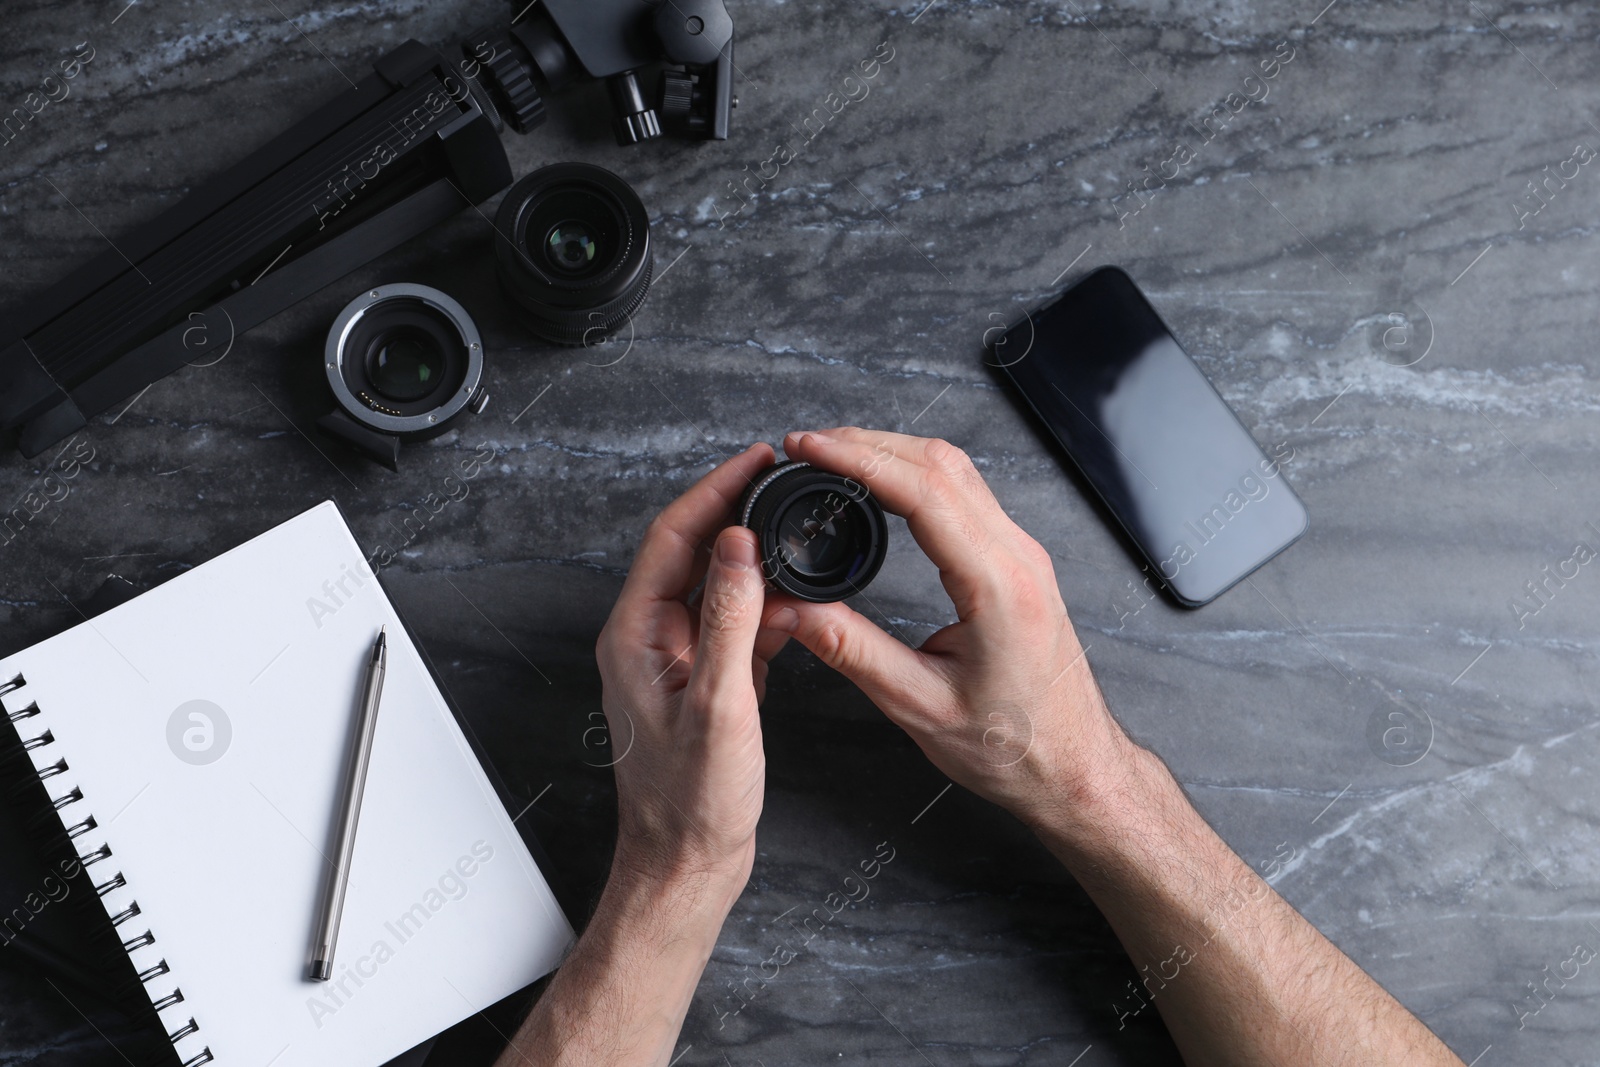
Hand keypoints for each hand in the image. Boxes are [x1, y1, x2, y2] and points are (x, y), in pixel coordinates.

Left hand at [594, 442, 789, 894]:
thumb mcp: (717, 705)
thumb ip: (730, 621)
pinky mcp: (708, 682)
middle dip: (736, 510)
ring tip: (797, 527)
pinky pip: (736, 625)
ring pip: (717, 586)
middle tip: (782, 477)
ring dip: (755, 557)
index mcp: (636, 635)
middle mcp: (651, 639)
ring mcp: (679, 660)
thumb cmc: (689, 802)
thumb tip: (739, 546)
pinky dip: (766, 606)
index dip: (715, 490)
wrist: (687, 864)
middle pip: (692, 551)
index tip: (756, 460)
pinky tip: (798, 599)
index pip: (673, 537)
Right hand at [763, 428, 1136, 830]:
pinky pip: (967, 495)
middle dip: (866, 443)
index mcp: (997, 585)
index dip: (858, 458)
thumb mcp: (918, 705)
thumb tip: (788, 610)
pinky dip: (916, 477)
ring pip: (956, 472)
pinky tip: (883, 486)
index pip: (922, 491)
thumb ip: (850, 650)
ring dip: (892, 453)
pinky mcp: (1018, 563)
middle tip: (807, 446)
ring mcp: (1023, 555)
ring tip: (835, 457)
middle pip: (939, 464)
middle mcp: (1017, 557)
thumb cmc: (1013, 747)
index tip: (809, 447)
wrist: (1074, 768)